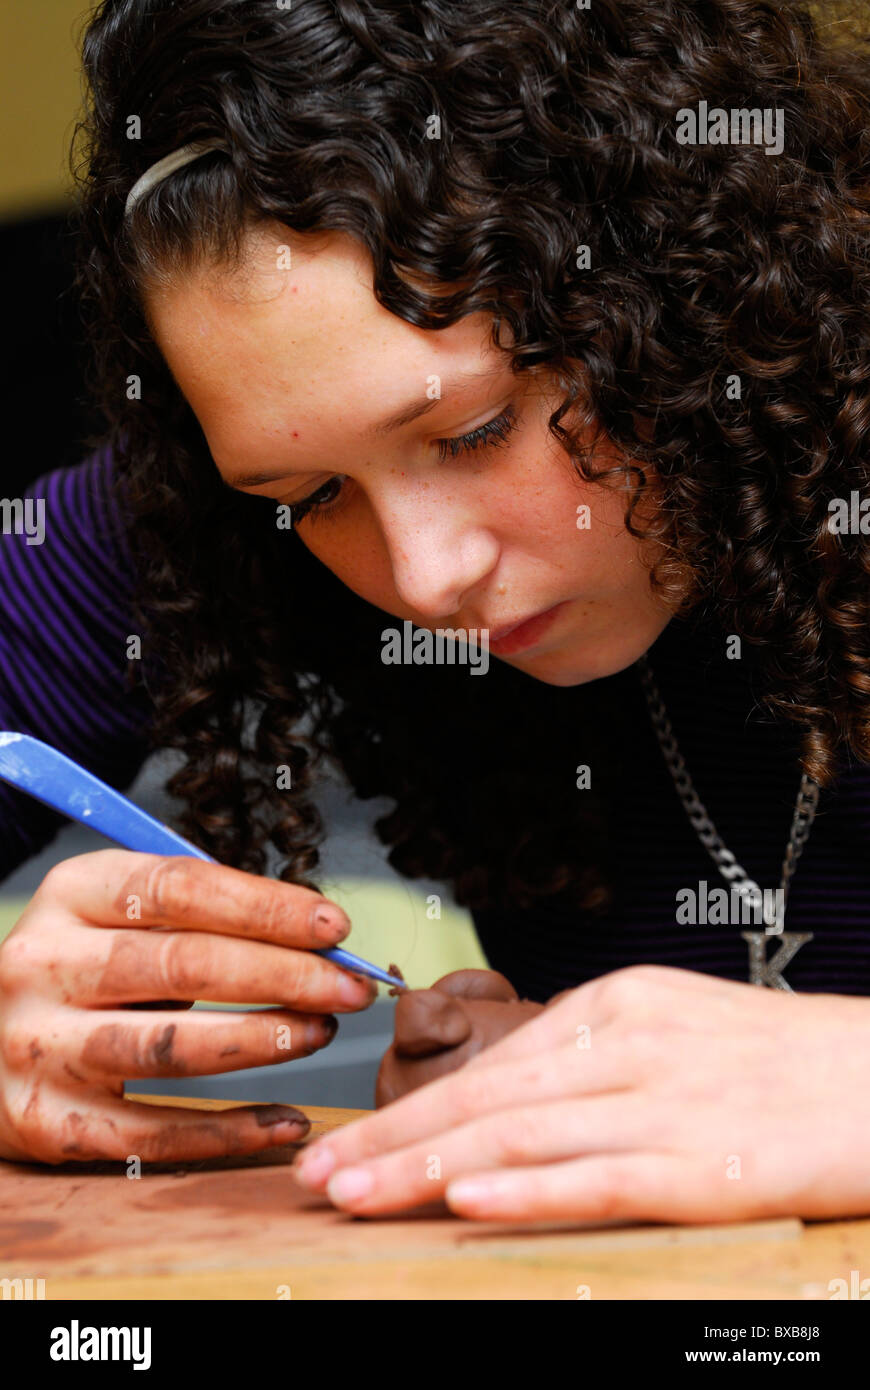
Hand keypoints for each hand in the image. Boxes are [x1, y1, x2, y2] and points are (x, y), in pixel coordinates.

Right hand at [0, 850, 375, 1163]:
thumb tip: (319, 939)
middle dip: (282, 975)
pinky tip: (284, 1120)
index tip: (334, 928)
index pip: (181, 889)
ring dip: (261, 1042)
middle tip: (348, 989)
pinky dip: (228, 1132)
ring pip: (169, 1048)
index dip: (266, 908)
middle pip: (182, 965)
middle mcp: (43, 964)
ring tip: (319, 1034)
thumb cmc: (85, 968)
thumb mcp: (119, 916)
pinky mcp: (43, 1122)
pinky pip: (150, 1132)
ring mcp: (36, 1046)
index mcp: (71, 893)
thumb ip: (202, 917)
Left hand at [294, 964, 869, 1222]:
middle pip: (486, 1096)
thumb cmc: (782, 1059)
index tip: (348, 1140)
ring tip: (356, 1198)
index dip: (412, 1107)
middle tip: (318, 1175)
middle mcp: (626, 1042)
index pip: (491, 1065)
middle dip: (391, 1139)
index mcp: (617, 1005)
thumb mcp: (677, 1026)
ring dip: (425, 1169)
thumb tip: (515, 1095)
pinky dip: (526, 1190)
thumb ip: (597, 1053)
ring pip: (520, 1134)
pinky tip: (466, 1202)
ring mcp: (662, 1099)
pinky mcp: (704, 1160)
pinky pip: (599, 1177)